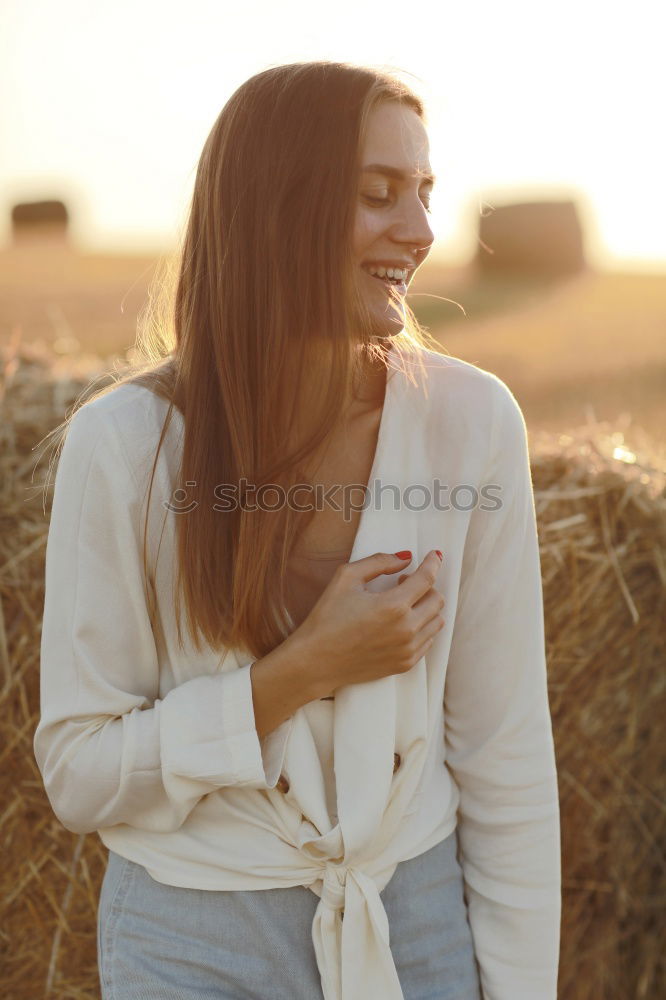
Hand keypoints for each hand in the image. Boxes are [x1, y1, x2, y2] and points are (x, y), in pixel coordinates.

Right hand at [293, 550, 444, 694]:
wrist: (316, 661)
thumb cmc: (327, 617)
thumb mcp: (346, 578)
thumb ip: (378, 562)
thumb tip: (405, 557)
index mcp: (393, 606)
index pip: (427, 578)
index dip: (432, 563)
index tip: (434, 555)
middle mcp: (406, 630)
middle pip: (437, 599)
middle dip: (426, 585)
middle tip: (403, 581)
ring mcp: (408, 650)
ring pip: (437, 621)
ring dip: (426, 606)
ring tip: (403, 602)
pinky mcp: (405, 664)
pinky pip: (428, 640)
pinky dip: (422, 626)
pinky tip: (402, 622)